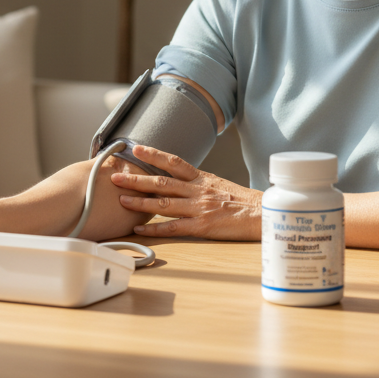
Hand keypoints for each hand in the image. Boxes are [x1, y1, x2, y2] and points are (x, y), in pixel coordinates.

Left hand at [111, 144, 261, 240]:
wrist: (263, 215)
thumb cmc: (242, 201)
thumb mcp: (219, 184)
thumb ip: (198, 183)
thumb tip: (178, 180)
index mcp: (202, 178)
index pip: (174, 162)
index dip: (153, 155)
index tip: (135, 149)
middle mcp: (198, 190)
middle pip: (162, 182)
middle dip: (136, 178)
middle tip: (115, 175)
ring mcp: (199, 208)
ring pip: (164, 203)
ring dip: (140, 202)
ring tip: (121, 200)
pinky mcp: (202, 226)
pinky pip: (173, 227)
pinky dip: (154, 228)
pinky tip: (139, 228)